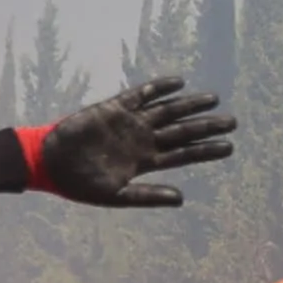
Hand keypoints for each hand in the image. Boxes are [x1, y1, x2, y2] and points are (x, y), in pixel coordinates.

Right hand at [34, 76, 238, 207]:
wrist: (49, 164)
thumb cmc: (78, 183)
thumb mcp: (116, 196)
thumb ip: (148, 195)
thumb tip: (181, 199)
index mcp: (144, 161)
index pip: (183, 154)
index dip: (205, 151)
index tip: (229, 147)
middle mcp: (142, 140)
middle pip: (181, 130)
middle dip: (206, 126)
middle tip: (233, 122)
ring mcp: (129, 123)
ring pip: (167, 111)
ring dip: (189, 104)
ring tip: (214, 99)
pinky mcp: (113, 108)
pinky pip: (140, 95)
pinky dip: (158, 88)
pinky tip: (179, 82)